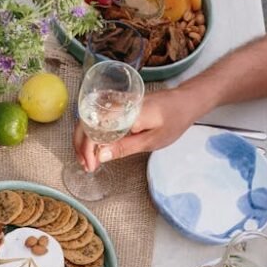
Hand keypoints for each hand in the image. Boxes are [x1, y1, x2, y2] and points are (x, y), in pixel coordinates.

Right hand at [73, 89, 196, 171]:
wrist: (184, 101)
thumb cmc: (173, 121)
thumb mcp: (152, 141)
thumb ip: (125, 147)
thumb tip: (101, 155)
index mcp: (126, 113)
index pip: (95, 129)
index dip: (88, 149)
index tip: (91, 165)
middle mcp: (117, 104)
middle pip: (86, 123)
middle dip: (81, 146)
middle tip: (86, 165)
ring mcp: (116, 103)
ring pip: (89, 120)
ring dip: (84, 140)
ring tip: (87, 159)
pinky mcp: (118, 105)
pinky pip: (98, 118)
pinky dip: (92, 133)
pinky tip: (94, 146)